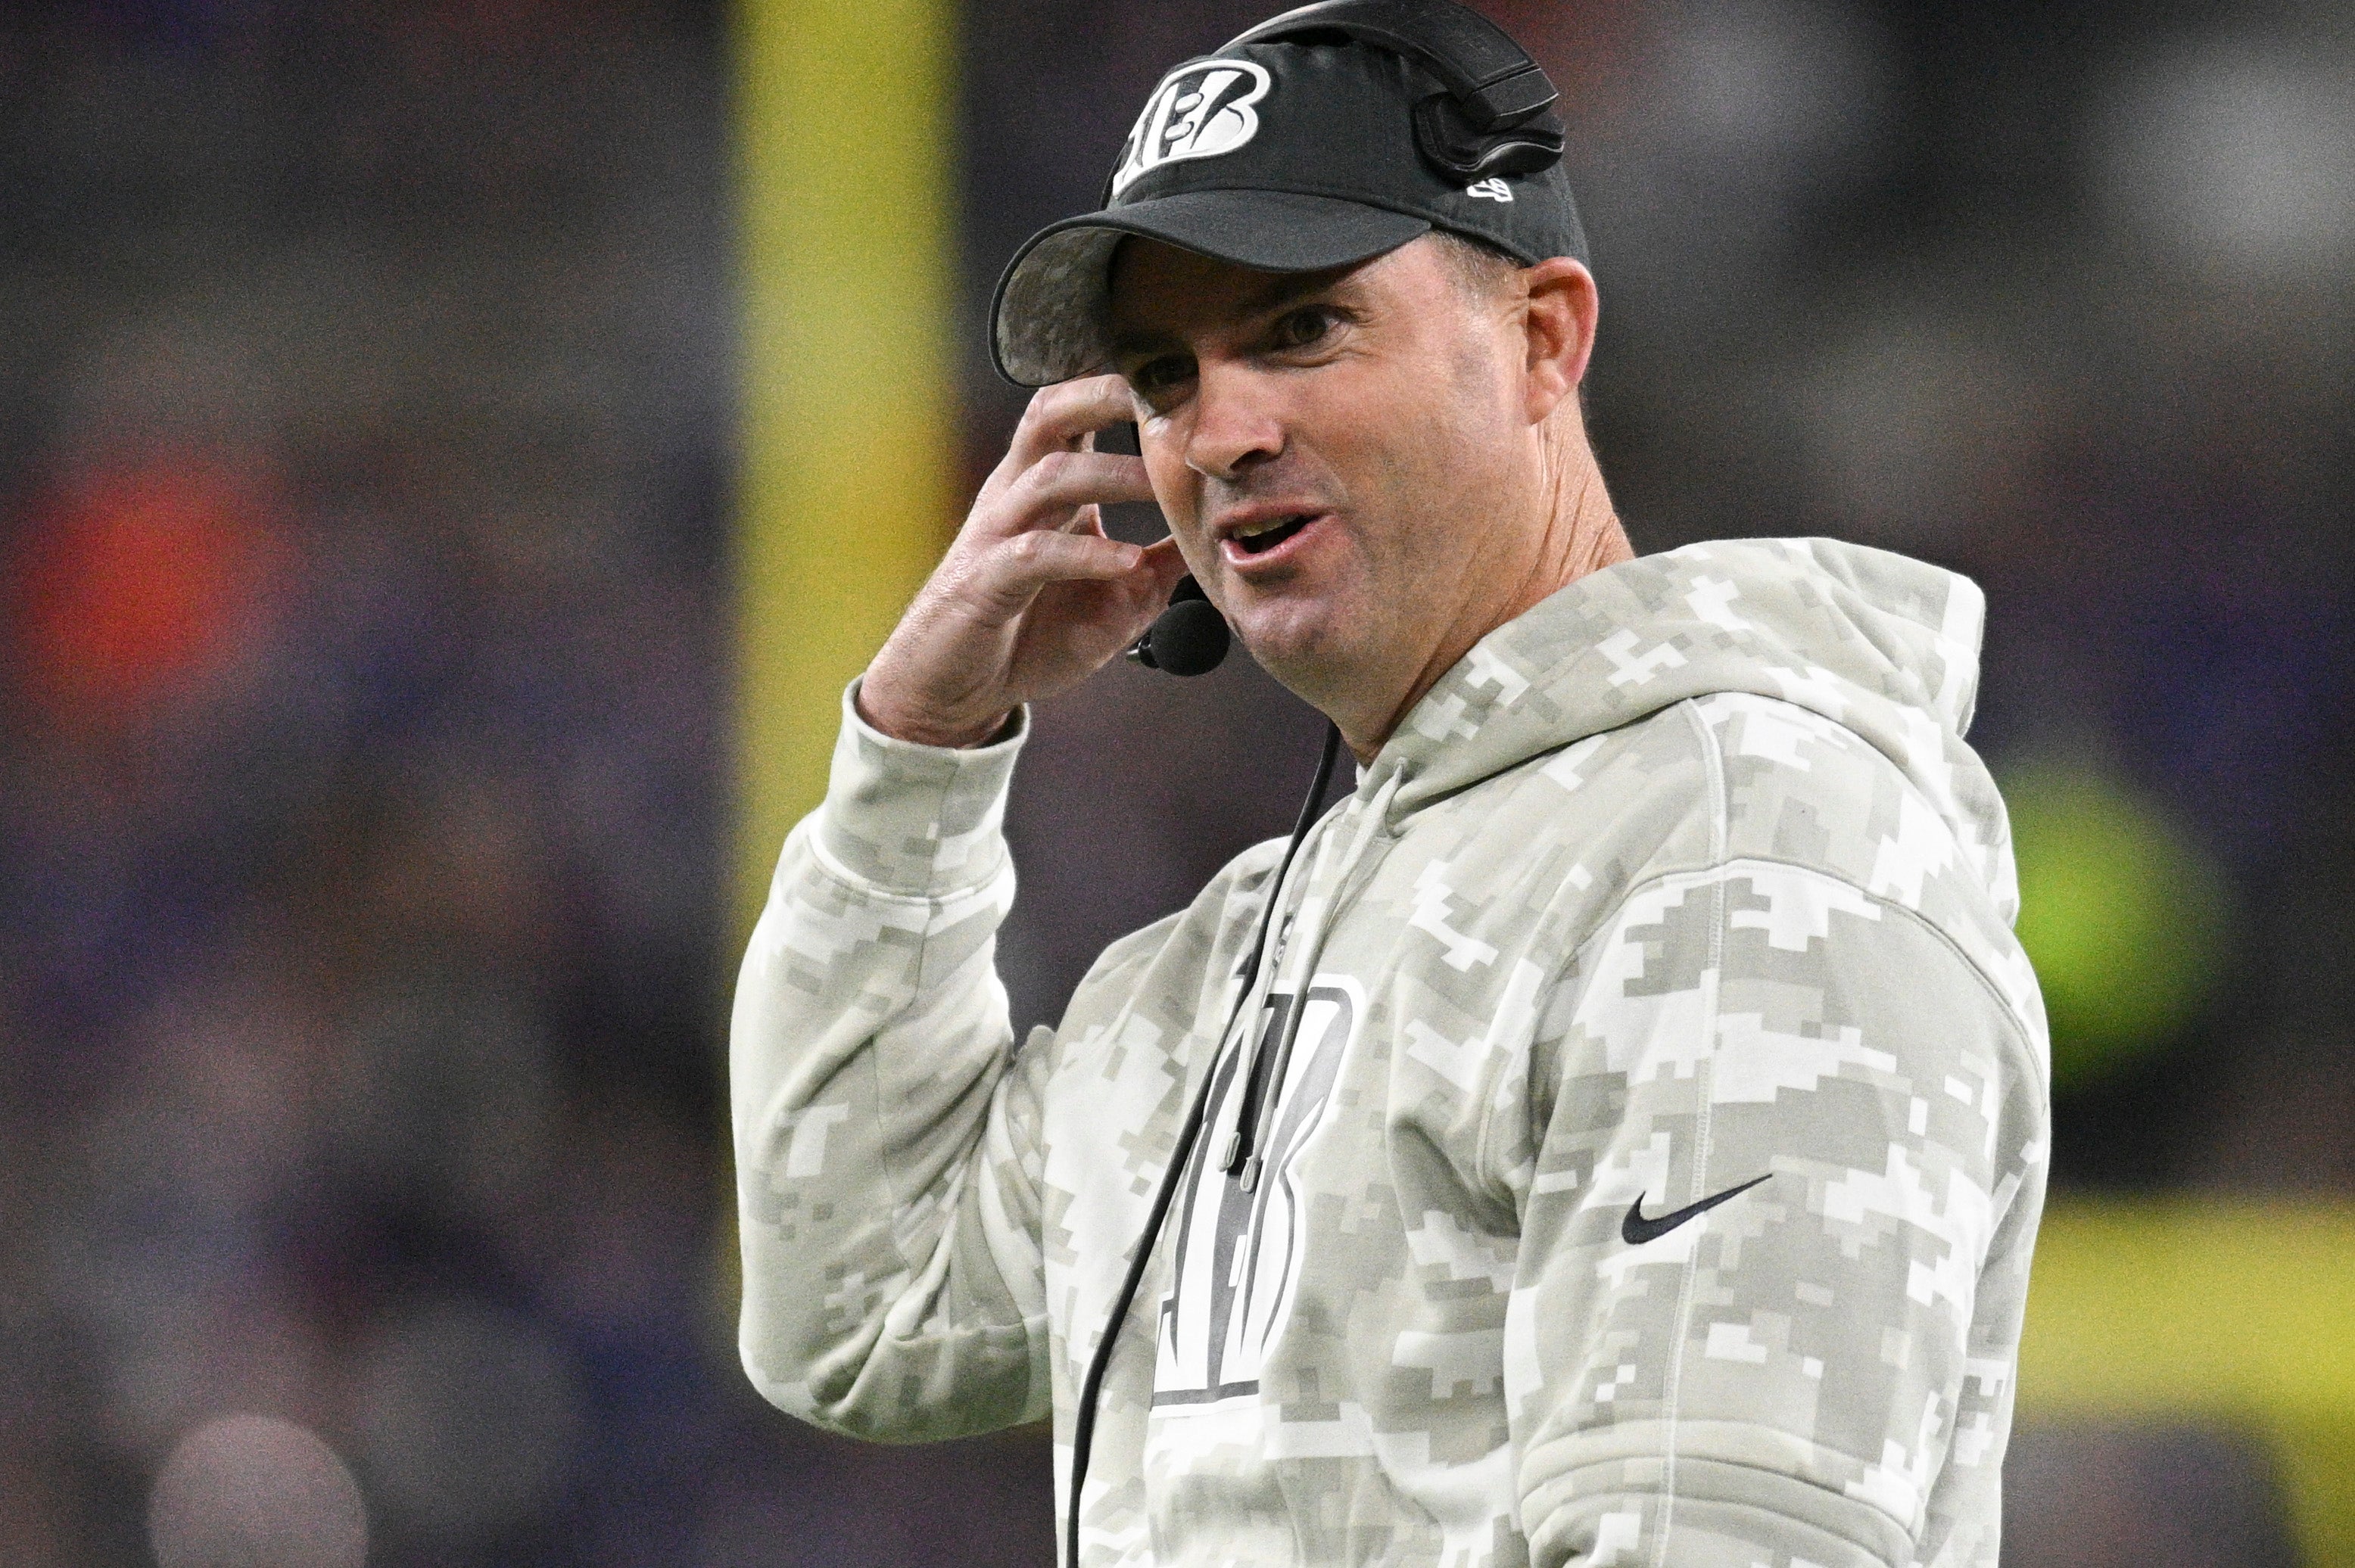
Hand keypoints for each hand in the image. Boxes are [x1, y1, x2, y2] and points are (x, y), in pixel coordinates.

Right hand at [859, 376, 1187, 747]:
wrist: (955, 688)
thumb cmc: (1029, 635)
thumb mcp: (1114, 599)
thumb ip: (1161, 566)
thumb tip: (1219, 541)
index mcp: (1048, 488)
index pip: (1082, 413)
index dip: (1129, 391)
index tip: (1191, 385)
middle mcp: (1018, 496)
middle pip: (1052, 413)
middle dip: (1108, 395)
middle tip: (1169, 398)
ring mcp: (998, 534)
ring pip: (1049, 475)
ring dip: (1112, 474)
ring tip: (1163, 482)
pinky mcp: (985, 582)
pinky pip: (1035, 553)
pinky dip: (1085, 554)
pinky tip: (1127, 560)